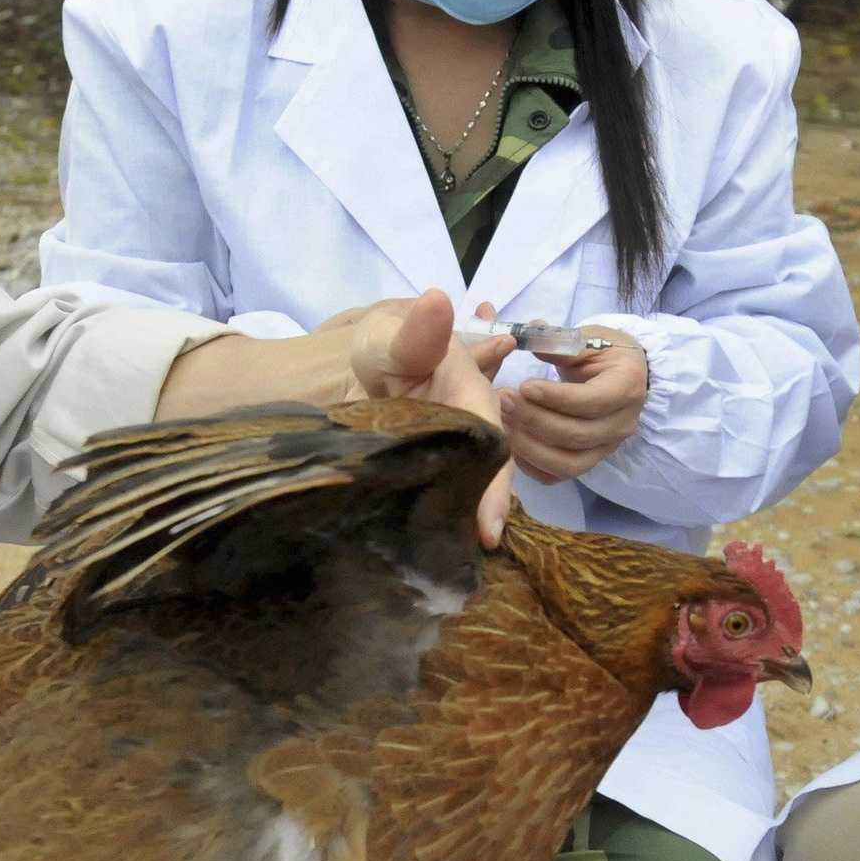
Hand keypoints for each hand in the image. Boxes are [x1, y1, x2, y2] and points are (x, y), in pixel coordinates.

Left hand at [344, 291, 514, 544]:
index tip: (489, 529)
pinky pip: (448, 491)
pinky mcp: (434, 467)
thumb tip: (437, 300)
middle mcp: (471, 425)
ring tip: (455, 560)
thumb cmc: (385, 345)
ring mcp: (454, 449)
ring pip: (471, 483)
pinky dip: (446, 516)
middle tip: (476, 553)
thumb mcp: (392, 337)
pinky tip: (435, 549)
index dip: (493, 484)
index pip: (487, 439)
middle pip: (487, 471)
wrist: (367, 359)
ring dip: (467, 517)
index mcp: (470, 394)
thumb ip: (414, 330)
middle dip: (486, 512)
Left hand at [501, 338, 648, 485]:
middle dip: (534, 419)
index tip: (524, 386)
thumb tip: (525, 337)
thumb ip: (557, 343)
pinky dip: (532, 466)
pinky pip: (558, 476)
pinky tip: (511, 443)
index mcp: (627, 386)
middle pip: (576, 434)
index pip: (591, 401)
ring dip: (529, 446)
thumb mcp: (586, 339)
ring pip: (567, 463)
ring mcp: (607, 448)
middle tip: (503, 399)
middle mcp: (623, 424)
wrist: (622, 374)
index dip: (555, 398)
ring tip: (502, 421)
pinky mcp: (589, 462)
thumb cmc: (603, 352)